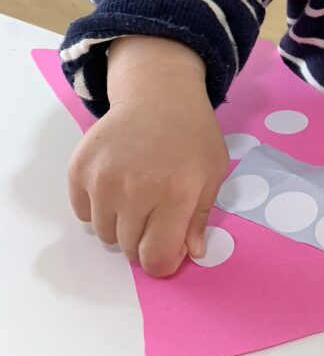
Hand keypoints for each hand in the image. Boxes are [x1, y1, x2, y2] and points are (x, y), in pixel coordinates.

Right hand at [67, 36, 229, 276]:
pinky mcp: (79, 170)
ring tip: (137, 192)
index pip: (156, 258)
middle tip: (156, 211)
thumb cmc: (192, 134)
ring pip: (104, 234)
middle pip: (129, 249)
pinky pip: (83, 213)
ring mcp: (103, 179)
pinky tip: (117, 180)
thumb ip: (200, 216)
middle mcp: (135, 189)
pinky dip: (98, 207)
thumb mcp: (212, 170)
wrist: (157, 93)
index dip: (163, 262)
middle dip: (144, 240)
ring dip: (120, 224)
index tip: (169, 248)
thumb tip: (192, 254)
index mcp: (175, 192)